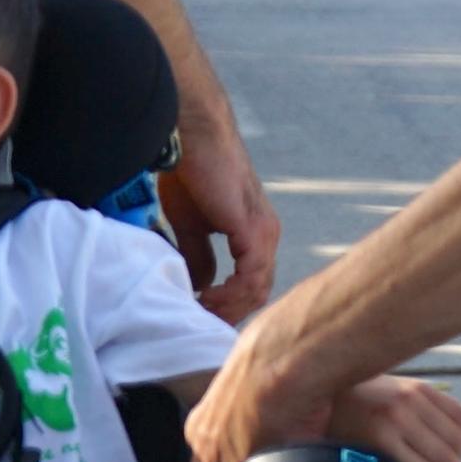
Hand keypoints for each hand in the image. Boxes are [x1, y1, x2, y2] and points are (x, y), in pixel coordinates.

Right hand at [165, 121, 282, 321]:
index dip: (229, 305)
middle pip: (259, 292)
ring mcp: (264, 233)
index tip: (200, 316)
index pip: (253, 284)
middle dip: (229, 313)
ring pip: (258, 288)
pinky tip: (205, 298)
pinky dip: (229, 294)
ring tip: (198, 312)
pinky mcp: (253, 230)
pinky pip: (250, 276)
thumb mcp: (193, 225)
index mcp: (257, 235)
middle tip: (198, 322)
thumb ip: (198, 255)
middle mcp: (268, 236)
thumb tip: (200, 285)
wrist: (196, 138)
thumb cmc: (193, 174)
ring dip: (227, 307)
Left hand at [329, 371, 460, 461]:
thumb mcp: (347, 456)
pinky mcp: (420, 387)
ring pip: (456, 436)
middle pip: (446, 457)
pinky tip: (454, 443)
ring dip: (460, 457)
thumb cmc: (333, 430)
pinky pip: (457, 413)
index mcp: (380, 439)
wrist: (325, 385)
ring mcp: (412, 399)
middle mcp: (400, 417)